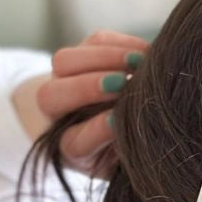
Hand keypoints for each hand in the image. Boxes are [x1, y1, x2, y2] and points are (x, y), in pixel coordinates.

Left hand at [33, 30, 148, 175]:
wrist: (105, 121)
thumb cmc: (123, 148)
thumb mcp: (128, 160)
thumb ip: (131, 148)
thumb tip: (149, 122)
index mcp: (72, 149)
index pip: (75, 141)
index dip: (97, 130)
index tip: (120, 121)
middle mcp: (58, 113)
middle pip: (52, 96)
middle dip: (89, 87)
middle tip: (122, 84)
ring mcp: (63, 79)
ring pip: (65, 62)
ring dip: (104, 57)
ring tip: (139, 61)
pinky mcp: (84, 53)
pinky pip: (94, 41)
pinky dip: (121, 44)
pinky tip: (146, 53)